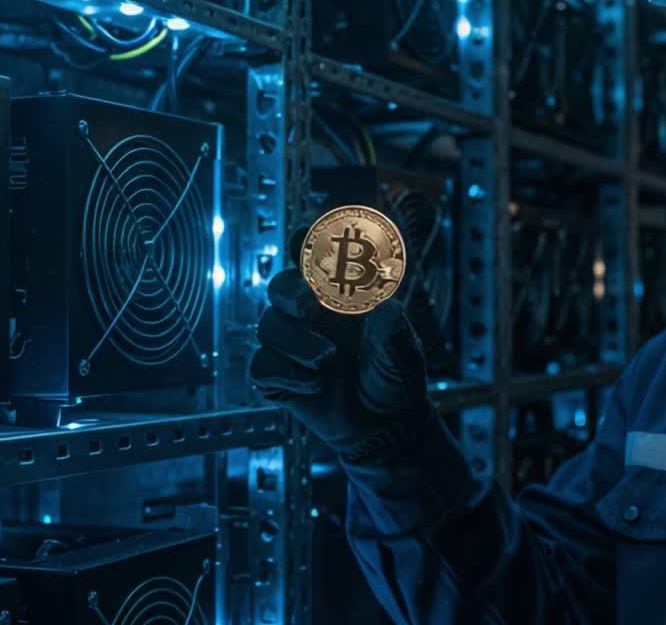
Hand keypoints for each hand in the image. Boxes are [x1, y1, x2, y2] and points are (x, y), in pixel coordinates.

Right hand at [249, 229, 430, 461]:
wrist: (384, 426)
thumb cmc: (394, 377)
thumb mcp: (403, 354)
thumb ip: (393, 331)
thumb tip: (386, 309)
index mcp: (341, 296)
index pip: (316, 261)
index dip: (306, 244)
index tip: (305, 238)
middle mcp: (311, 314)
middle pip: (281, 287)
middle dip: (290, 291)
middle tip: (308, 306)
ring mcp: (292, 344)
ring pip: (269, 326)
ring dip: (298, 343)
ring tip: (328, 361)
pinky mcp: (278, 376)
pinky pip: (262, 365)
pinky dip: (288, 374)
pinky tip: (316, 385)